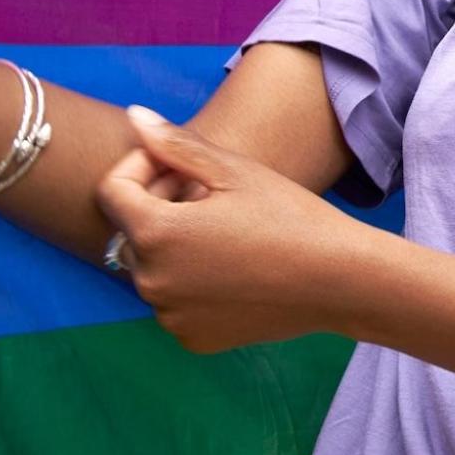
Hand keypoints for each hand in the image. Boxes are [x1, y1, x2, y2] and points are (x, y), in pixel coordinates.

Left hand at [96, 107, 357, 353]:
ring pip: (154, 268)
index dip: (143, 167)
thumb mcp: (235, 172)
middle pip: (132, 230)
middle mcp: (150, 280)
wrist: (341, 279)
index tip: (186, 168)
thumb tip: (134, 116)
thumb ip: (176, 146)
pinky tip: (237, 269)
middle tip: (216, 198)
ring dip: (176, 246)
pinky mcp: (191, 337)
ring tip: (230, 233)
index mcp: (156, 233)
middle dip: (160, 207)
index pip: (112, 189)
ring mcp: (169, 314)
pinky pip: (175, 301)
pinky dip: (193, 284)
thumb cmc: (292, 217)